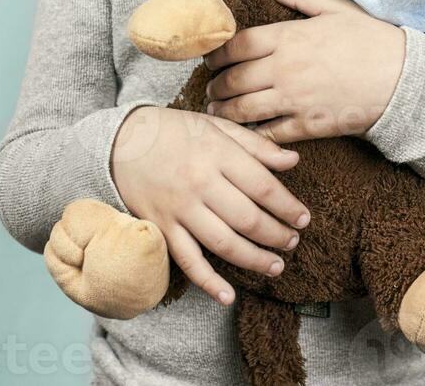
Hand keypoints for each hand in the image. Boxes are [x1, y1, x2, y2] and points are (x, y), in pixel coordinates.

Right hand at [110, 105, 309, 306]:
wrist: (121, 141)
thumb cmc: (175, 131)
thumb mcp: (216, 127)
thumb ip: (256, 145)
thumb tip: (293, 161)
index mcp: (217, 154)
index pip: (262, 186)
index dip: (287, 206)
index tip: (303, 218)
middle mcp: (200, 183)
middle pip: (248, 218)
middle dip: (276, 235)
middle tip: (292, 241)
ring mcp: (180, 208)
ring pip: (223, 244)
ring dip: (254, 260)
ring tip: (276, 266)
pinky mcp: (162, 228)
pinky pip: (187, 261)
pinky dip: (208, 282)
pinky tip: (228, 296)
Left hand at [205, 0, 405, 143]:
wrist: (402, 80)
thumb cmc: (371, 40)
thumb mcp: (337, 9)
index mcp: (289, 37)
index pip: (238, 45)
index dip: (218, 53)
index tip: (211, 58)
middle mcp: (284, 69)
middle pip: (234, 79)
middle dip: (216, 85)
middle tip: (210, 87)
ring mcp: (294, 100)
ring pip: (244, 109)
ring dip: (224, 111)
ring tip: (216, 111)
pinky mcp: (307, 126)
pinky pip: (269, 134)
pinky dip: (251, 135)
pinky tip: (244, 132)